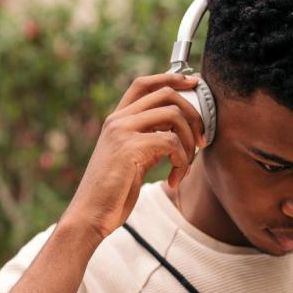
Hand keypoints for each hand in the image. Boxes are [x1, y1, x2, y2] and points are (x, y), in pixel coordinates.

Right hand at [61, 73, 204, 239]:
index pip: (144, 83)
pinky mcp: (130, 147)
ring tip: (186, 165)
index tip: (194, 83)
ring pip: (173, 115)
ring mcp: (123, 131)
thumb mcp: (134, 157)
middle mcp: (118, 119)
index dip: (171, 78)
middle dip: (193, 113)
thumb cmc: (114, 191)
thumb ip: (150, 137)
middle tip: (202, 139)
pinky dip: (182, 162)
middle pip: (165, 94)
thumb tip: (180, 126)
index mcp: (117, 119)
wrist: (90, 214)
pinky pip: (172, 142)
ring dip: (190, 142)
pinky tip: (174, 180)